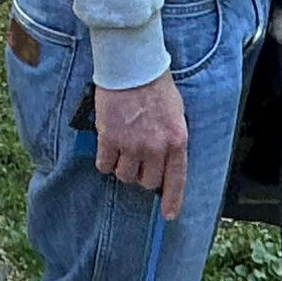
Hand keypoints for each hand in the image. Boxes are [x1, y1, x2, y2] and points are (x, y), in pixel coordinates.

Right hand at [95, 72, 188, 219]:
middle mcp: (156, 147)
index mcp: (177, 140)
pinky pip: (105, 165)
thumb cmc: (156, 86)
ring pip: (125, 176)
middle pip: (147, 182)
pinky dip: (105, 161)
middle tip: (138, 160)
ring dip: (123, 167)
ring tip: (123, 148)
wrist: (132, 66)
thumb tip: (166, 163)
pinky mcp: (109, 139)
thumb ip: (172, 140)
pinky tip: (108, 147)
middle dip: (142, 175)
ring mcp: (132, 144)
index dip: (172, 200)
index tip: (168, 215)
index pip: (176, 180)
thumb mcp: (176, 113)